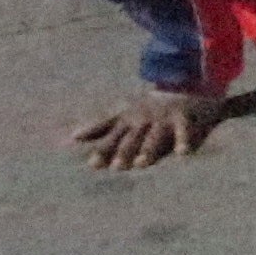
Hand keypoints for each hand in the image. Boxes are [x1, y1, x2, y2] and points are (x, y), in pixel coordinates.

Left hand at [73, 90, 224, 171]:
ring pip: (155, 136)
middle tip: (117, 167)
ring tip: (141, 164)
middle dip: (125, 152)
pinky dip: (183, 141)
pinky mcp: (182, 117)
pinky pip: (182, 130)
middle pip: (132, 138)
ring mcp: (162, 118)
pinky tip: (182, 153)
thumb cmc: (147, 108)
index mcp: (127, 120)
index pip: (113, 138)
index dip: (104, 150)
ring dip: (148, 149)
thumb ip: (100, 128)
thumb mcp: (123, 115)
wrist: (180, 87)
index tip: (94, 165)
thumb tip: (73, 137)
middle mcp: (143, 119)